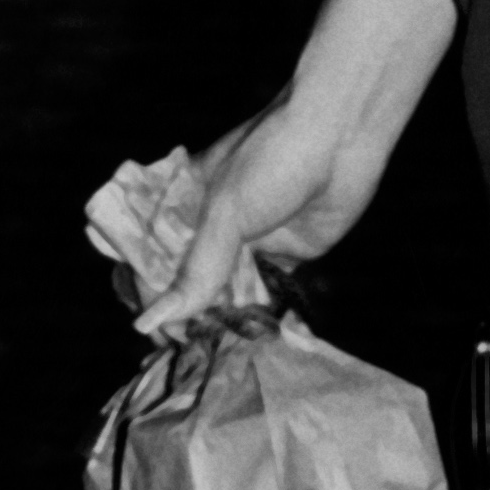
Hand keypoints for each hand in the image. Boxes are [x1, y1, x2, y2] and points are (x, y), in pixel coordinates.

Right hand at [134, 94, 390, 337]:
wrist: (344, 135)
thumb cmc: (275, 157)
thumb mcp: (227, 212)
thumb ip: (195, 271)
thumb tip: (149, 323)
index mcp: (182, 203)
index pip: (147, 255)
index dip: (145, 293)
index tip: (149, 329)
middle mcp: (211, 226)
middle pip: (183, 280)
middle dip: (180, 313)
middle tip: (180, 348)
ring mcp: (246, 242)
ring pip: (221, 292)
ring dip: (216, 320)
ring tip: (208, 354)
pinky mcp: (282, 256)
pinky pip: (260, 295)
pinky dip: (252, 319)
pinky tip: (243, 343)